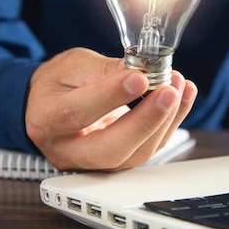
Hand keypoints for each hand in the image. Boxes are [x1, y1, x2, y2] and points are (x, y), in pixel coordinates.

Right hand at [25, 47, 197, 170]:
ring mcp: (93, 163)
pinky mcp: (116, 163)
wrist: (50, 106)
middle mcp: (68, 150)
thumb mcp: (73, 65)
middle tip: (168, 93)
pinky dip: (169, 124)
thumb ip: (104, 70)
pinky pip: (147, 149)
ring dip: (163, 121)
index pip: (77, 114)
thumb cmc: (58, 84)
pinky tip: (182, 97)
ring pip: (134, 155)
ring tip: (178, 86)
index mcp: (47, 120)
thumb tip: (140, 72)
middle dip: (145, 122)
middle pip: (110, 149)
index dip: (110, 97)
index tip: (139, 78)